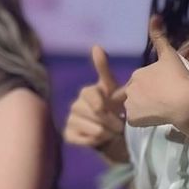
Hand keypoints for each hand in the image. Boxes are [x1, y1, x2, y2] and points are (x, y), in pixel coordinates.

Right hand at [64, 46, 127, 161]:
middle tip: (119, 125)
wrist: (113, 133)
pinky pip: (86, 140)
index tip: (112, 109)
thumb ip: (103, 69)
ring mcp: (70, 120)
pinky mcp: (69, 135)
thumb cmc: (115, 108)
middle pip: (97, 115)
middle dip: (113, 122)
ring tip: (111, 132)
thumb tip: (95, 46)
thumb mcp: (114, 89)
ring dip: (108, 133)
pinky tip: (100, 139)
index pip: (92, 95)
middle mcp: (75, 105)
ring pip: (95, 129)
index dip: (103, 104)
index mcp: (87, 92)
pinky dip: (97, 142)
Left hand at [124, 17, 188, 129]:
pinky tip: (157, 118)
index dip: (153, 86)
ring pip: (135, 108)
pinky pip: (136, 121)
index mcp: (137, 74)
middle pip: (135, 95)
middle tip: (164, 101)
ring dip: (145, 110)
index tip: (165, 89)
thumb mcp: (170, 55)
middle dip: (146, 98)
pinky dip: (144, 121)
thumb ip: (160, 37)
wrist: (184, 102)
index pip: (140, 82)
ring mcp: (130, 104)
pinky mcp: (133, 119)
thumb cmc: (179, 79)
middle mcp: (130, 88)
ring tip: (162, 110)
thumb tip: (154, 16)